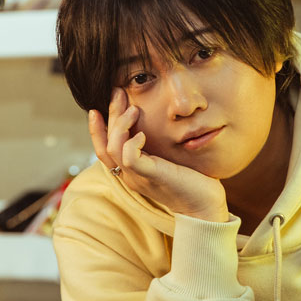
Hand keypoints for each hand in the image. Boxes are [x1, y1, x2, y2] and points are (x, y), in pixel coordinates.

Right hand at [88, 88, 228, 222]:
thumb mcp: (167, 160)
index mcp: (131, 171)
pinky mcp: (151, 176)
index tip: (97, 108)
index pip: (103, 149)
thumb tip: (151, 125)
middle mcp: (129, 175)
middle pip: (105, 144)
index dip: (96, 129)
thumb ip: (156, 148)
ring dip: (120, 125)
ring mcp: (138, 177)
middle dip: (109, 115)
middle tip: (117, 92)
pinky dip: (132, 143)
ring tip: (133, 109)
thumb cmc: (190, 181)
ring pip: (113, 149)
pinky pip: (130, 158)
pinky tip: (143, 133)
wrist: (204, 207)